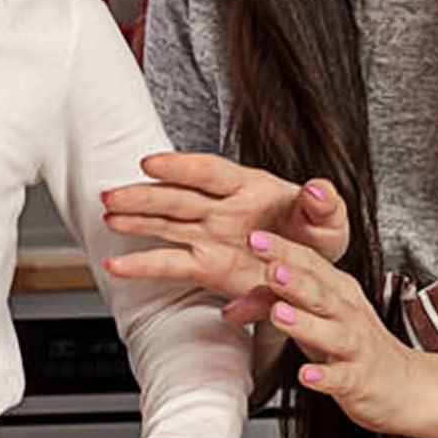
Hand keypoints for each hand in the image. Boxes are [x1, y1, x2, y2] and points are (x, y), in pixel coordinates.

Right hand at [102, 154, 348, 321]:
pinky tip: (117, 266)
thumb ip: (325, 205)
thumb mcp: (332, 221)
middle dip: (144, 195)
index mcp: (251, 187)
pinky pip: (171, 263)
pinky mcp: (206, 266)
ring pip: (166, 224)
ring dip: (135, 219)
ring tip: (106, 215)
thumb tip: (317, 188)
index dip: (180, 166)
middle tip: (112, 195)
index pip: (210, 172)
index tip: (151, 164)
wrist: (317, 274)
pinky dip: (143, 266)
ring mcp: (210, 235)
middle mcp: (222, 208)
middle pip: (177, 196)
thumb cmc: (318, 237)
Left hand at [108, 229, 423, 436]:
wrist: (403, 385)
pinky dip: (324, 376)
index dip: (283, 250)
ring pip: (331, 332)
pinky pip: (341, 377)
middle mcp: (347, 313)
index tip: (254, 239)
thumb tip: (229, 305)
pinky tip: (306, 375)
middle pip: (320, 291)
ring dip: (305, 322)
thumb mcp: (313, 317)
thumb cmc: (351, 343)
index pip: (309, 263)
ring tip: (280, 314)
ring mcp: (355, 346)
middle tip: (271, 268)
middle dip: (294, 279)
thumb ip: (273, 304)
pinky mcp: (359, 379)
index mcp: (336, 290)